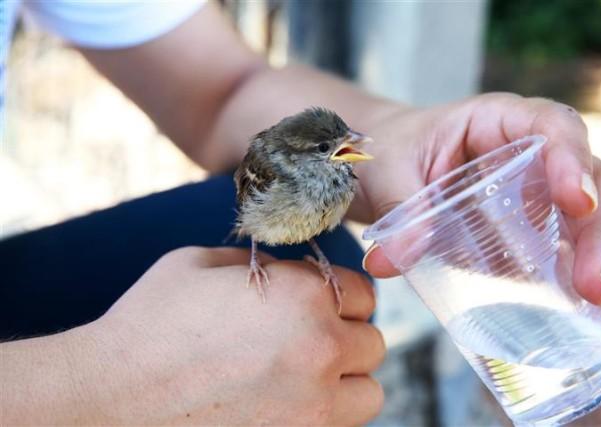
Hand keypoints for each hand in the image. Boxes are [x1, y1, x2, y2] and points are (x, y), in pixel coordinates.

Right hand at [8, 247, 383, 424]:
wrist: (111, 397)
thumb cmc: (151, 326)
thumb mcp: (204, 266)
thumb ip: (264, 266)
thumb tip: (289, 274)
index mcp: (303, 296)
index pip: (364, 294)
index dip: (340, 298)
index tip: (319, 306)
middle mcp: (320, 350)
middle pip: (373, 343)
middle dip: (345, 338)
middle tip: (308, 342)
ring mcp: (314, 408)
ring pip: (369, 394)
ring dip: (346, 383)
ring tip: (304, 379)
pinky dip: (324, 414)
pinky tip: (286, 403)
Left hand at [356, 93, 600, 333]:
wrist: (388, 166)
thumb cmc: (393, 154)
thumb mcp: (387, 171)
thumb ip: (396, 208)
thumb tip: (392, 262)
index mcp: (498, 121)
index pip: (552, 127)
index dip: (572, 160)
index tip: (575, 203)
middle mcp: (534, 155)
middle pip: (594, 181)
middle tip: (595, 287)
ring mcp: (543, 194)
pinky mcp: (539, 230)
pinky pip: (579, 251)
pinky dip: (598, 283)